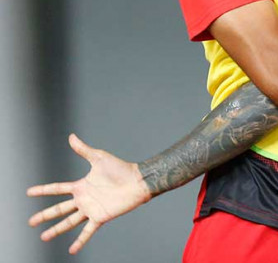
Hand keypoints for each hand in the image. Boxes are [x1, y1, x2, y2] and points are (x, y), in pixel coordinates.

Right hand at [27, 134, 150, 254]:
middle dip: (44, 216)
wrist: (138, 180)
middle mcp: (83, 199)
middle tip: (30, 222)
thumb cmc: (121, 168)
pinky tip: (71, 250)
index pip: (57, 189)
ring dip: (56, 230)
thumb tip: (71, 137)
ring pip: (68, 222)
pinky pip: (87, 231)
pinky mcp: (100, 217)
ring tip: (43, 237)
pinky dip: (80, 241)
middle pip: (59, 209)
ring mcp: (91, 209)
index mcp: (81, 186)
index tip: (28, 192)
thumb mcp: (99, 157)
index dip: (42, 190)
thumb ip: (84, 150)